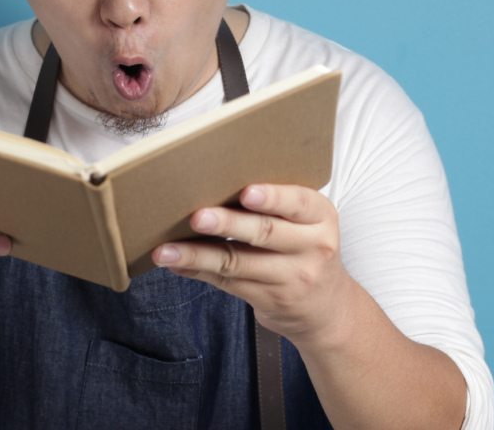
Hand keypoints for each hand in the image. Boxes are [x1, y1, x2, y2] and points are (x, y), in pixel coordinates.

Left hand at [151, 184, 351, 342]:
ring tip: (166, 250)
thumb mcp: (309, 225)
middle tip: (197, 216)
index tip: (245, 192)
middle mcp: (313, 247)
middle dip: (227, 224)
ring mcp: (292, 278)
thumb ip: (278, 207)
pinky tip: (176, 264)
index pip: (299, 202)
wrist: (327, 308)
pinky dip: (198, 271)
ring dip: (197, 255)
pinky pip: (228, 283)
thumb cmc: (306, 250)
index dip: (272, 197)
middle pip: (264, 233)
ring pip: (238, 263)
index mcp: (321, 217)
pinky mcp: (270, 300)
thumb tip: (215, 184)